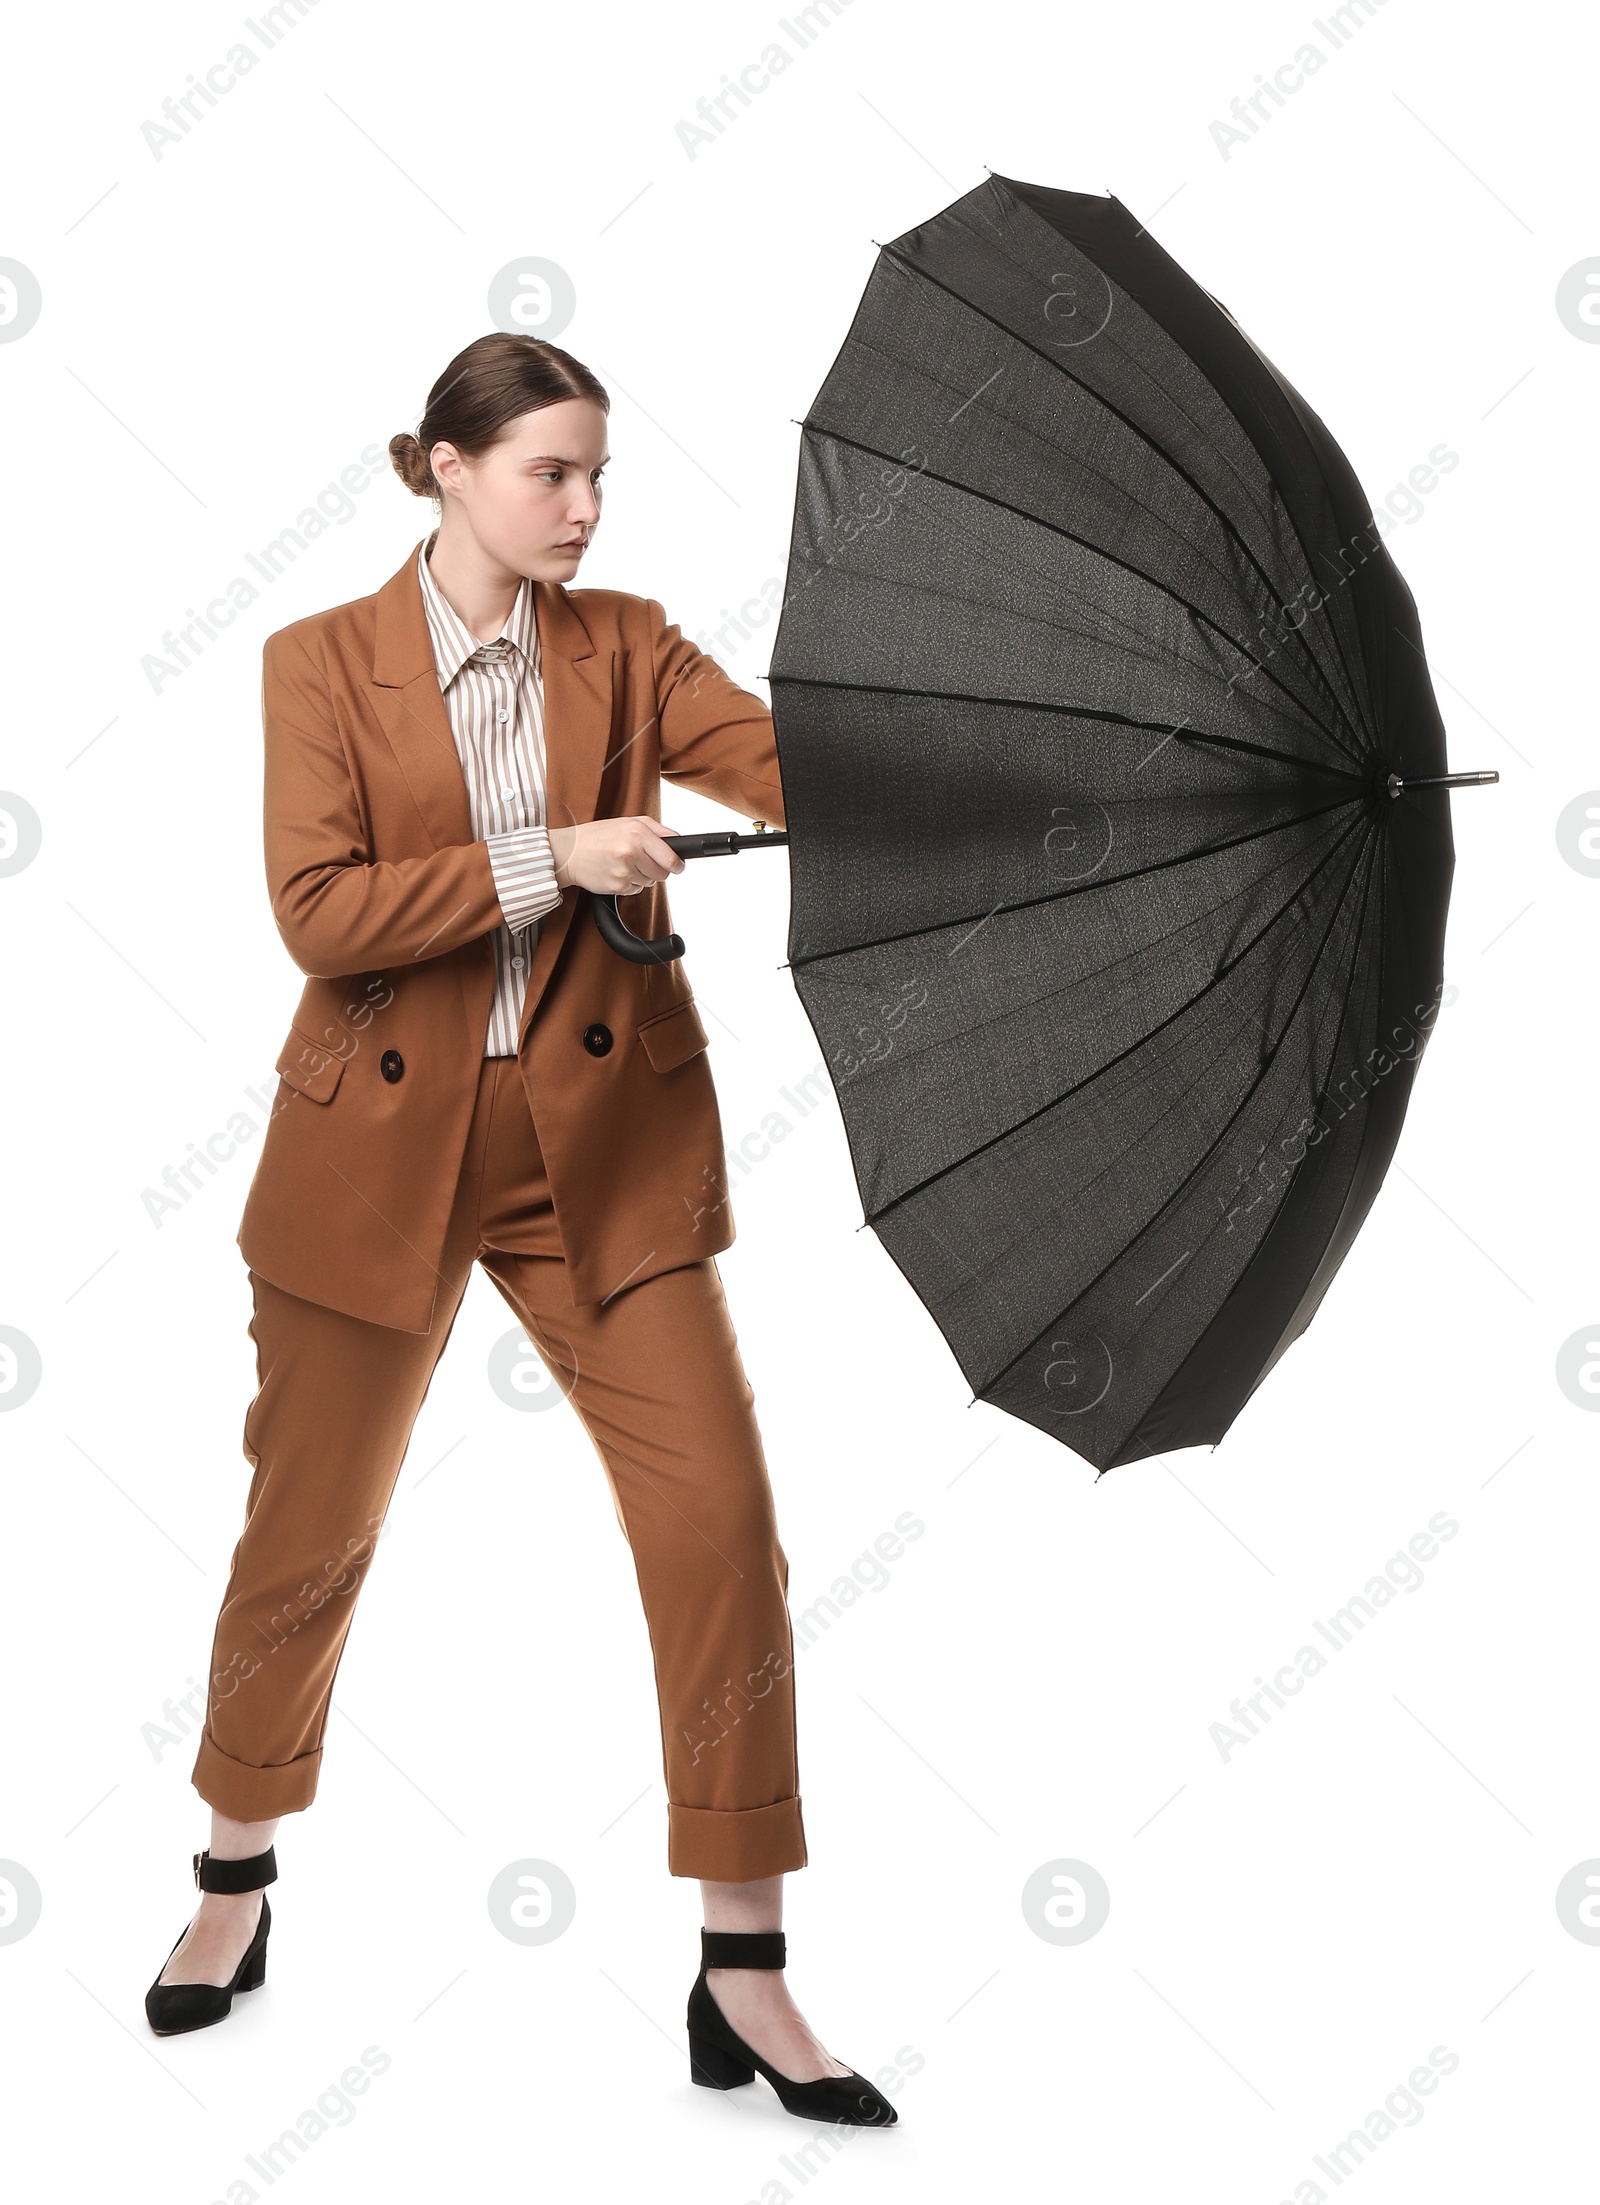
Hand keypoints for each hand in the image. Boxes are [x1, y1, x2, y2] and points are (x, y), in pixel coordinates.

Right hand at [547, 817, 685, 896]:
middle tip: (643, 861)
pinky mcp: (617, 887)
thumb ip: (657, 830)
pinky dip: (629, 883)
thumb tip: (678, 842)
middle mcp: (631, 852)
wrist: (569, 851)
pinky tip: (616, 871)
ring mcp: (624, 872)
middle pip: (663, 874)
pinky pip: (635, 890)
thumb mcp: (629, 822)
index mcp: (637, 833)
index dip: (678, 865)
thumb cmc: (600, 835)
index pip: (671, 857)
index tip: (678, 866)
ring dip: (642, 876)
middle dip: (658, 870)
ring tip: (624, 863)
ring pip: (649, 883)